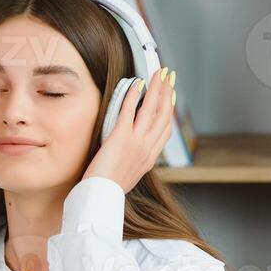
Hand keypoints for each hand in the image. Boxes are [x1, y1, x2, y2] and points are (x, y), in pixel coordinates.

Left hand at [83, 66, 175, 193]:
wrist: (100, 198)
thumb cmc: (107, 191)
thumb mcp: (127, 177)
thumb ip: (132, 162)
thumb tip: (128, 154)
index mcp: (149, 159)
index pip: (165, 131)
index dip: (169, 111)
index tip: (170, 98)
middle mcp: (147, 148)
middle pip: (164, 115)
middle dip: (168, 92)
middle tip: (169, 77)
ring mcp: (136, 142)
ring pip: (152, 109)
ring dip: (157, 87)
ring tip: (159, 72)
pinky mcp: (121, 137)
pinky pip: (130, 110)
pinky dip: (134, 95)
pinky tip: (136, 83)